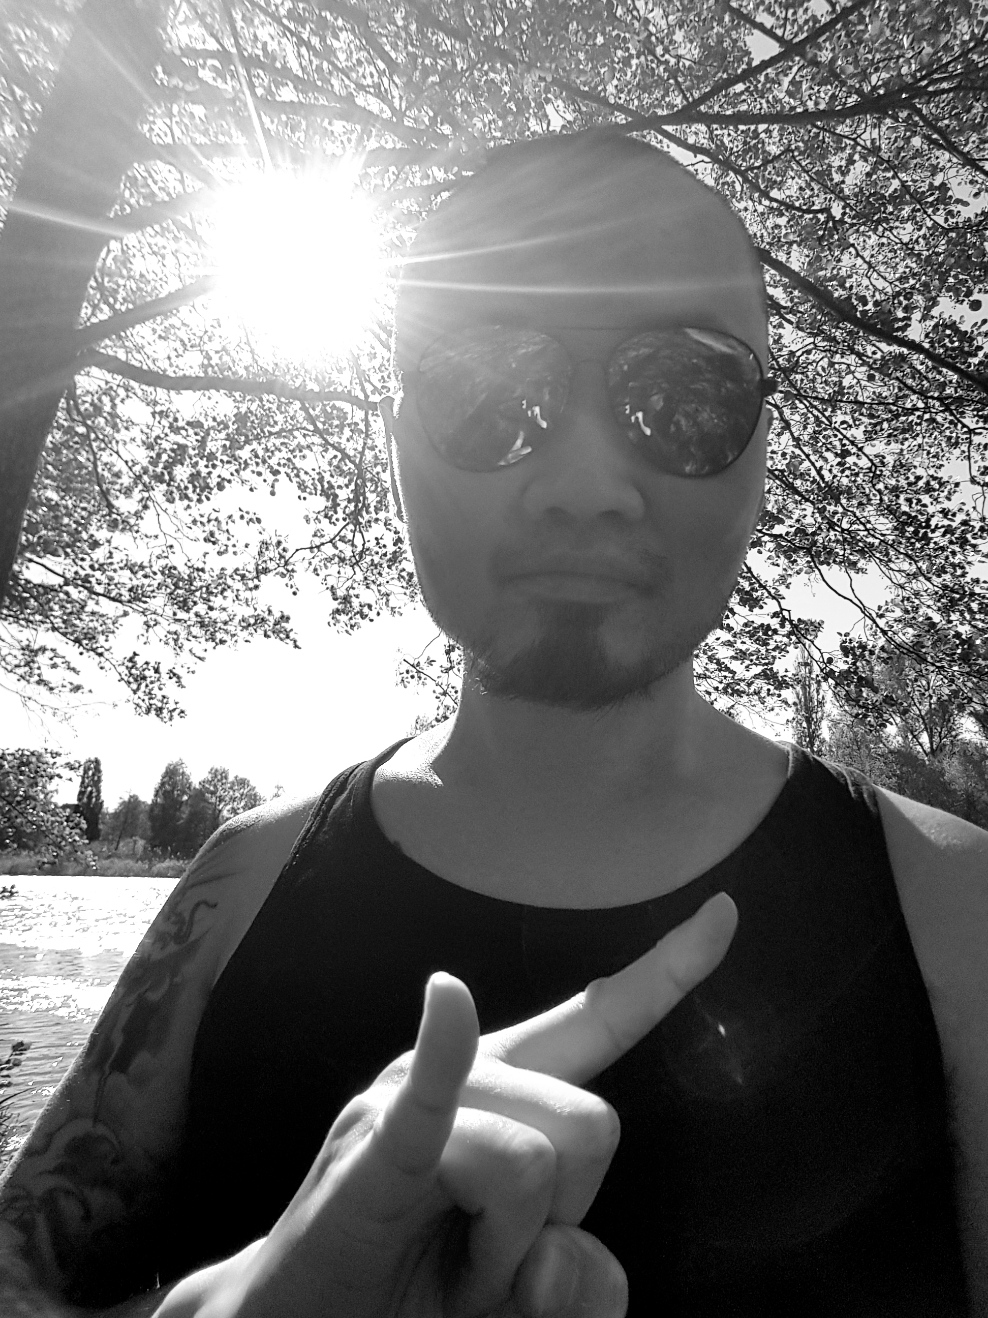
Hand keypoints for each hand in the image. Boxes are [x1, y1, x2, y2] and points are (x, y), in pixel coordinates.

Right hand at [178, 892, 737, 1317]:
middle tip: (488, 1252)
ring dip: (504, 1250)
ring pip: (535, 1163)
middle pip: (596, 1124)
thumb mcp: (525, 1291)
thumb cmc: (418, 1287)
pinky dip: (441, 1055)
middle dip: (565, 1213)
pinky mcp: (372, 1149)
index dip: (667, 972)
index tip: (724, 912)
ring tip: (445, 1257)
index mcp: (510, 1090)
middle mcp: (471, 1075)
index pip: (601, 1019)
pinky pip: (429, 1100)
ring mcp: (413, 1102)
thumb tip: (562, 1255)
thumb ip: (581, 1281)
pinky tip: (445, 999)